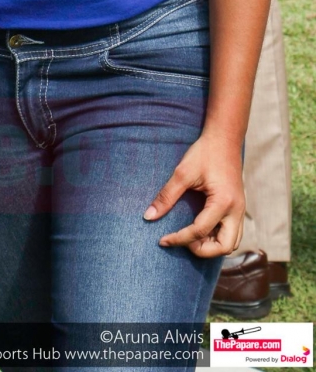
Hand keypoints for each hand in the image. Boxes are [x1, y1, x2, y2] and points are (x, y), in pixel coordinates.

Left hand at [143, 133, 243, 256]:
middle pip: (224, 247)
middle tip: (181, 241)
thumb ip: (166, 196)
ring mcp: (240, 210)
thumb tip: (148, 216)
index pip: (200, 231)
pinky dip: (217, 238)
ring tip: (190, 237)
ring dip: (211, 246)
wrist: (224, 138)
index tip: (163, 240)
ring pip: (231, 243)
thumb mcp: (183, 173)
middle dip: (201, 250)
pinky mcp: (238, 208)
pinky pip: (232, 233)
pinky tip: (201, 231)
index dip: (179, 239)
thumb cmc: (204, 153)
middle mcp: (236, 211)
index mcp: (223, 202)